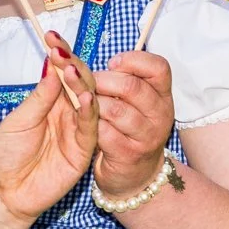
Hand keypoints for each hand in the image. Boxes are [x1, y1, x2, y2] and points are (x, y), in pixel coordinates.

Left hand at [0, 33, 98, 227]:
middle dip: (72, 65)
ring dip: (82, 85)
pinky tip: (86, 97)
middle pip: (79, 84)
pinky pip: (91, 128)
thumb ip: (40, 97)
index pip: (60, 74)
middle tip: (62, 50)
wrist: (4, 192)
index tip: (52, 36)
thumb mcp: (19, 120)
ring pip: (88, 102)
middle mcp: (66, 113)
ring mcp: (77, 131)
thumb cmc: (5, 155)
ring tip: (72, 70)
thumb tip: (54, 66)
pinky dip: (90, 112)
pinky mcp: (83, 150)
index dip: (59, 56)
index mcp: (50, 102)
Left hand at [91, 50, 175, 196]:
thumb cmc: (122, 129)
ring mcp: (146, 136)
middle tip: (86, 84)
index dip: (133, 60)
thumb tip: (68, 52)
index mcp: (160, 94)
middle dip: (100, 81)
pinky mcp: (128, 154)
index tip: (111, 62)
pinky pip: (104, 133)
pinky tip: (84, 123)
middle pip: (131, 86)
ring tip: (82, 103)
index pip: (158, 67)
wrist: (130, 175)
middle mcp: (159, 114)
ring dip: (91, 103)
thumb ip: (108, 77)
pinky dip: (89, 124)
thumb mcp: (124, 100)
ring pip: (115, 109)